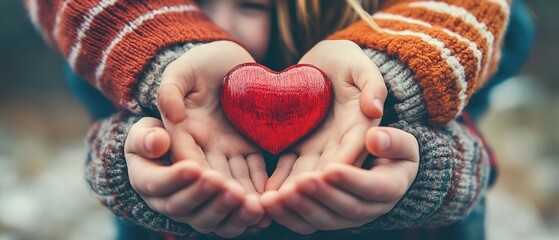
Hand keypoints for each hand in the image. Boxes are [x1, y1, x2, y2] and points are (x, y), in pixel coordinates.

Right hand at [125, 117, 264, 237]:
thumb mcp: (147, 125)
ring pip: (209, 218)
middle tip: (223, 186)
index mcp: (145, 177)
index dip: (174, 178)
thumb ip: (148, 133)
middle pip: (183, 207)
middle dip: (204, 197)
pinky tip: (262, 209)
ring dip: (230, 212)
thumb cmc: (162, 130)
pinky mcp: (219, 204)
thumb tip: (157, 141)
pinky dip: (245, 216)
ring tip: (250, 204)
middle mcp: (168, 199)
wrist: (182, 132)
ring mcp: (196, 205)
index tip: (193, 168)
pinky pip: (230, 218)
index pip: (156, 183)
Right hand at [158, 41, 267, 193]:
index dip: (195, 174)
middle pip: (210, 180)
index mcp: (181, 134)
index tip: (209, 181)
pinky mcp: (247, 147)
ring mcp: (226, 150)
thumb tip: (170, 114)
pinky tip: (273, 196)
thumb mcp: (182, 70)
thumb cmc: (200, 63)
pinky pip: (254, 170)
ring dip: (244, 197)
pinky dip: (261, 184)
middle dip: (224, 195)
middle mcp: (203, 148)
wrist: (225, 59)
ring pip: (234, 180)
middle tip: (239, 202)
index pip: (186, 160)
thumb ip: (170, 90)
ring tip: (258, 208)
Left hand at [261, 126, 419, 233]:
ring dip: (298, 209)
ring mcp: (346, 218)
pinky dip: (287, 216)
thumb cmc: (391, 150)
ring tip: (276, 197)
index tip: (330, 169)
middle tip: (299, 182)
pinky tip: (268, 204)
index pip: (372, 188)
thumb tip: (375, 139)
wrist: (383, 170)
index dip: (351, 180)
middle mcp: (370, 210)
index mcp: (390, 188)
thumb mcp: (400, 142)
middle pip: (345, 208)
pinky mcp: (326, 218)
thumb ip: (392, 140)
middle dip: (320, 196)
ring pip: (322, 221)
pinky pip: (306, 224)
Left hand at [264, 40, 386, 190]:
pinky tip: (264, 193)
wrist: (323, 61)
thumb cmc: (344, 59)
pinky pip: (290, 167)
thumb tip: (375, 108)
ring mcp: (320, 148)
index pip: (354, 152)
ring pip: (307, 175)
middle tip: (289, 197)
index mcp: (361, 127)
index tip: (324, 177)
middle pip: (328, 172)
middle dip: (311, 187)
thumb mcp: (359, 63)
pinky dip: (279, 180)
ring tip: (272, 200)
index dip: (340, 167)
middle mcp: (341, 144)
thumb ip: (372, 83)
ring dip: (292, 190)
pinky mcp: (300, 147)